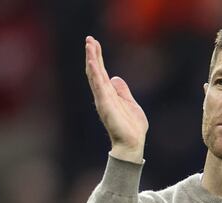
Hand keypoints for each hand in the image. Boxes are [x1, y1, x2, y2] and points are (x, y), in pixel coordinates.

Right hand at [85, 36, 147, 162]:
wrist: (132, 143)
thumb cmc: (132, 127)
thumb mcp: (130, 103)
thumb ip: (123, 91)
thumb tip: (116, 78)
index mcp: (110, 94)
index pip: (102, 72)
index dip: (98, 57)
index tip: (94, 43)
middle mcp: (104, 95)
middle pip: (96, 71)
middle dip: (93, 55)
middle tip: (88, 39)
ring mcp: (103, 99)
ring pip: (95, 76)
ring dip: (92, 60)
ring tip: (89, 45)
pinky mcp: (105, 104)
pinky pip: (98, 86)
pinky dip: (95, 74)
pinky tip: (92, 62)